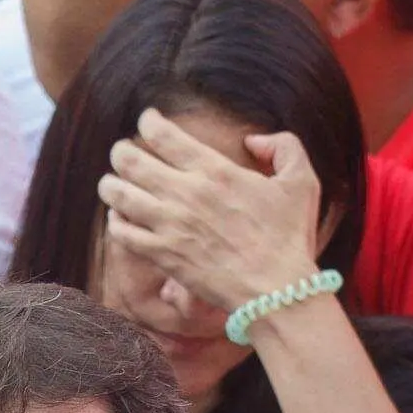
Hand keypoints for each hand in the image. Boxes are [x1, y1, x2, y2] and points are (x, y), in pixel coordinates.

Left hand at [96, 109, 326, 314]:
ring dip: (111, 184)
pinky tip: (120, 219)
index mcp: (214, 170)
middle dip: (121, 151)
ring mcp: (169, 225)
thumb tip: (253, 140)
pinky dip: (115, 222)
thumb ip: (283, 146)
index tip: (148, 121)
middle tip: (123, 152)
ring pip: (118, 194)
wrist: (276, 291)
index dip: (148, 122)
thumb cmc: (289, 237)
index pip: (162, 133)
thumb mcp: (301, 182)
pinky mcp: (162, 255)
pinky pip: (122, 233)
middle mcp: (185, 193)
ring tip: (113, 183)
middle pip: (129, 159)